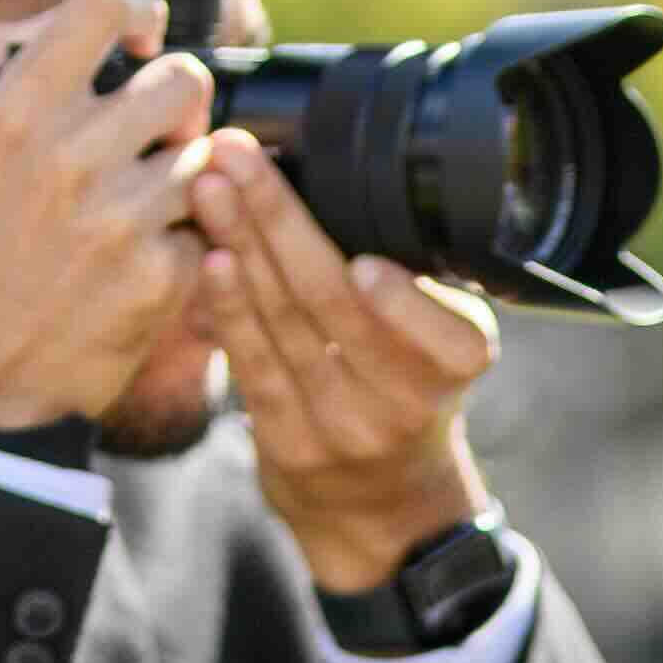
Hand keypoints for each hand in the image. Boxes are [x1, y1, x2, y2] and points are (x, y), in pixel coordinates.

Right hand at [0, 0, 211, 437]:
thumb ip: (0, 63)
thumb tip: (72, 15)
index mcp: (15, 108)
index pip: (102, 2)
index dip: (138, 7)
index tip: (141, 36)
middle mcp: (70, 155)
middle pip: (182, 80)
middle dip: (180, 103)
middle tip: (159, 133)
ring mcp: (119, 219)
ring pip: (208, 158)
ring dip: (191, 175)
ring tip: (151, 200)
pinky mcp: (159, 280)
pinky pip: (210, 232)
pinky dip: (190, 244)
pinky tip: (150, 259)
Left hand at [185, 121, 495, 592]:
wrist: (385, 509)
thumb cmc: (406, 390)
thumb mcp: (439, 340)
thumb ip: (412, 280)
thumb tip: (331, 171)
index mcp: (456, 363)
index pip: (443, 334)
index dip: (406, 306)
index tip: (367, 264)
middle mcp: (406, 403)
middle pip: (336, 304)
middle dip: (280, 219)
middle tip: (236, 152)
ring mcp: (345, 430)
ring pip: (286, 325)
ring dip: (238, 243)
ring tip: (206, 181)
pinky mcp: (291, 445)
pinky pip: (254, 364)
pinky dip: (228, 306)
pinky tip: (209, 256)